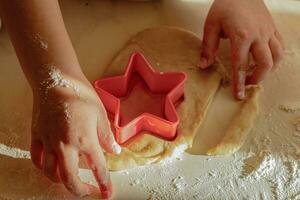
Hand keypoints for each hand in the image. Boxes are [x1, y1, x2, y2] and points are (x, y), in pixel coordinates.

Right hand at [30, 74, 120, 197]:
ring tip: (71, 180)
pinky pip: (37, 159)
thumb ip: (107, 136)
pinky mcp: (37, 136)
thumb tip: (115, 150)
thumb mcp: (101, 114)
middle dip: (80, 190)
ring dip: (61, 181)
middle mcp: (65, 145)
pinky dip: (44, 167)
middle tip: (89, 191)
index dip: (104, 183)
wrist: (56, 79)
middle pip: (69, 179)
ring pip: (50, 173)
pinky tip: (51, 166)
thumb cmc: (80, 94)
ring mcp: (48, 142)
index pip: (97, 168)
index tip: (107, 193)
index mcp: (84, 139)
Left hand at [199, 0, 283, 99]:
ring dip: (269, 70)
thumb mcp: (211, 25)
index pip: (240, 65)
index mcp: (241, 36)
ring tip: (257, 74)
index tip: (239, 95)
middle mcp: (258, 36)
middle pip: (265, 64)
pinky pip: (280, 45)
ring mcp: (268, 32)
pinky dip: (276, 57)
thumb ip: (208, 47)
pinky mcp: (273, 28)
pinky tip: (266, 60)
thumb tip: (203, 66)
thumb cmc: (225, 5)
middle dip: (257, 78)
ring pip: (277, 56)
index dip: (239, 82)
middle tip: (248, 84)